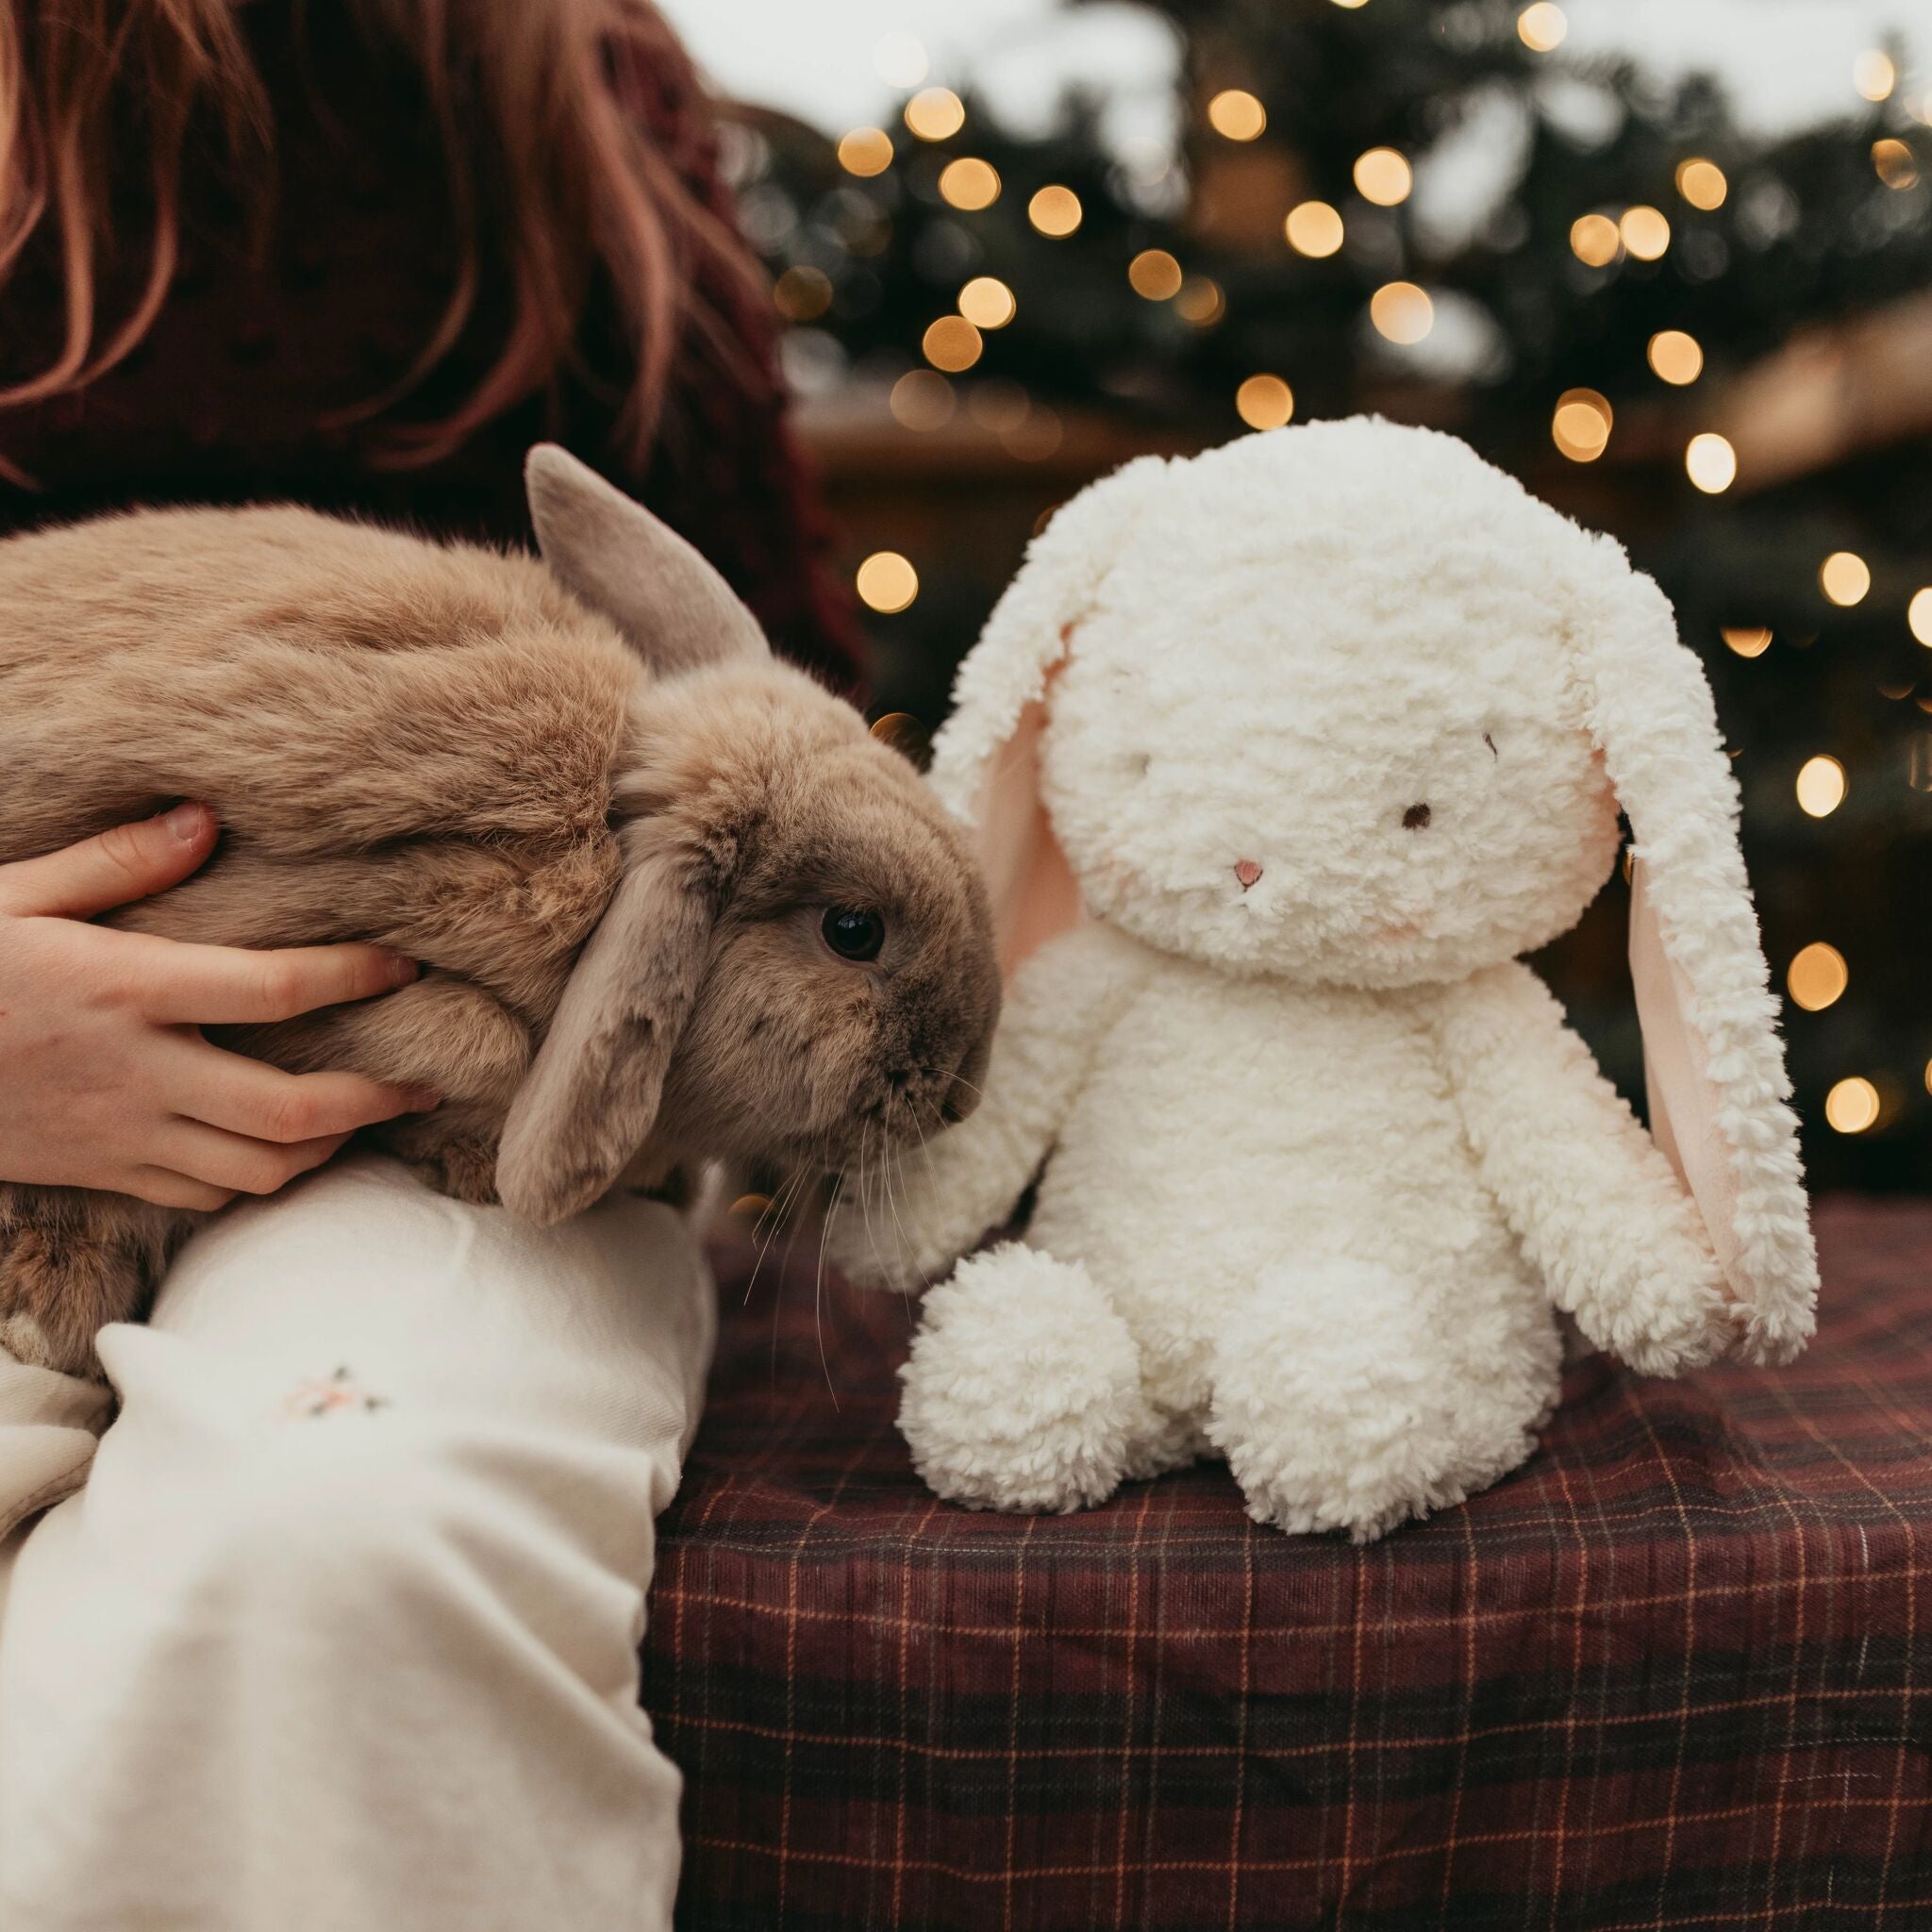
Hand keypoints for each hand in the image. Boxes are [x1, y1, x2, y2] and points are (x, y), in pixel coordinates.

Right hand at [0, 804, 438, 1208]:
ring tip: (372, 1118)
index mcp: (125, 987)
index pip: (277, 987)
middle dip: (376, 1100)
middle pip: (292, 1110)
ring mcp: (121, 1134)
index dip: (357, 978)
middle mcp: (138, 1072)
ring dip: (330, 1149)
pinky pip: (205, 1196)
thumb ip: (118, 861)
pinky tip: (289, 1152)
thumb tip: (207, 821)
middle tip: (430, 1081)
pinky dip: (262, 1181)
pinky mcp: (101, 1173)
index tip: (407, 964)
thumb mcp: (14, 893)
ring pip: (259, 1170)